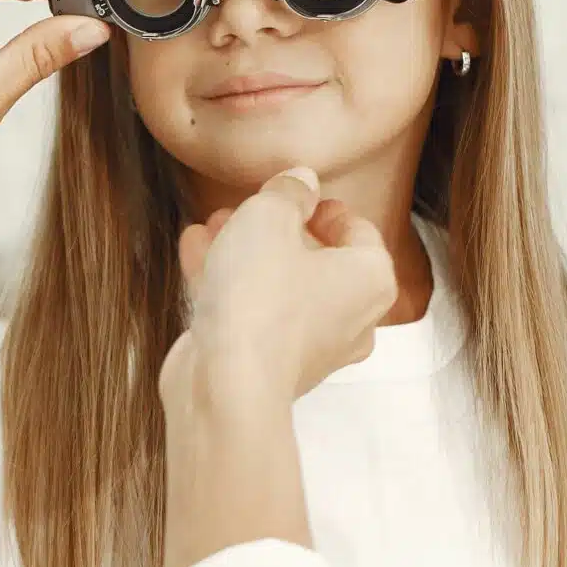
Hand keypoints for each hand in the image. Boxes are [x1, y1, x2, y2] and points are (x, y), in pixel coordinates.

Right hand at [154, 168, 395, 566]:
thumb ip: (287, 191)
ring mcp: (313, 348)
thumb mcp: (269, 218)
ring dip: (246, 253)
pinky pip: (257, 315)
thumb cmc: (261, 299)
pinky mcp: (273, 368)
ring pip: (282, 287)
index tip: (291, 192)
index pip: (358, 229)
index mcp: (371, 278)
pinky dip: (231, 286)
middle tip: (245, 207)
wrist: (228, 385)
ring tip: (213, 226)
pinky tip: (195, 253)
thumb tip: (300, 180)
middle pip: (318, 259)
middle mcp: (353, 318)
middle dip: (276, 229)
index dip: (321, 204)